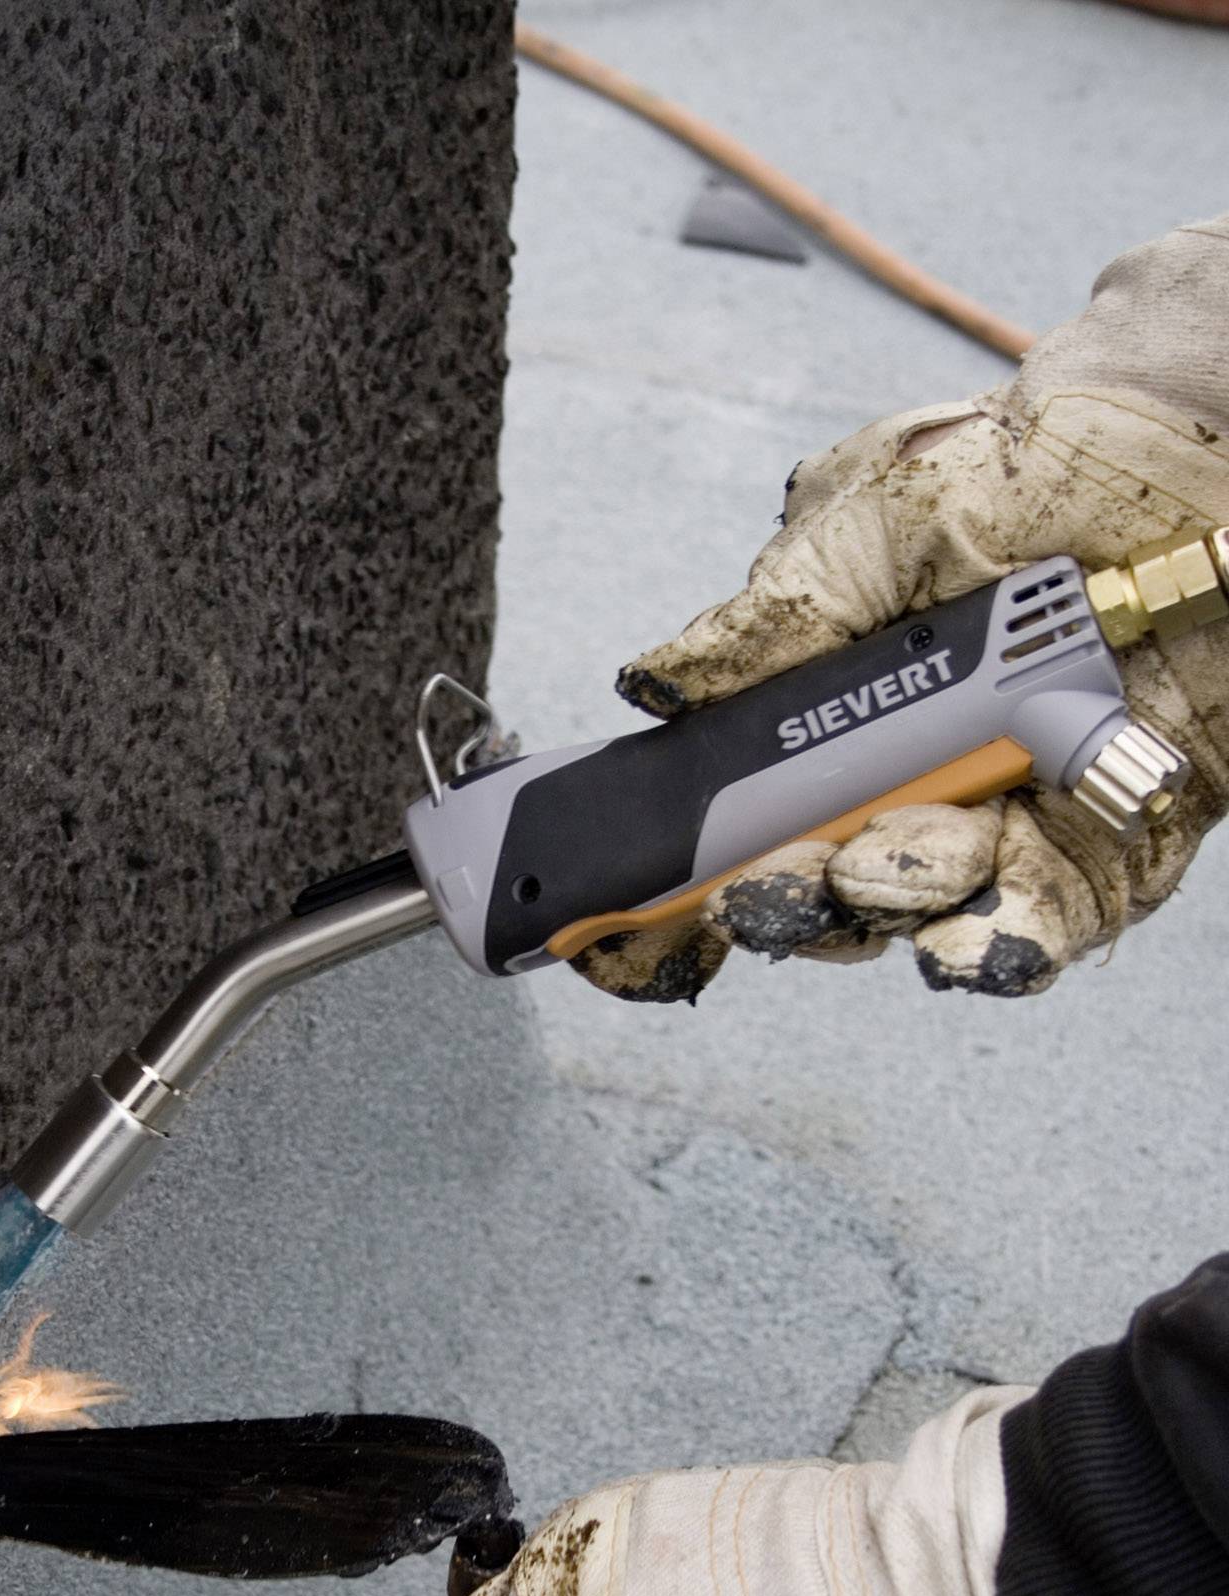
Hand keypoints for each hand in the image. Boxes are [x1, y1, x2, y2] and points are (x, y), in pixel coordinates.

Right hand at [580, 218, 1228, 1003]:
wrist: (1214, 455)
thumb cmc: (1058, 452)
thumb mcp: (877, 512)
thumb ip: (776, 614)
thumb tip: (656, 683)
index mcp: (845, 706)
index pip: (744, 814)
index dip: (678, 875)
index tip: (619, 923)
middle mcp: (919, 772)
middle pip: (819, 886)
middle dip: (782, 898)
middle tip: (760, 886)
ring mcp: (1011, 818)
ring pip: (919, 917)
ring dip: (883, 910)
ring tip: (881, 869)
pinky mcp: (1110, 851)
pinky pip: (1041, 931)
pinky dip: (996, 951)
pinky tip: (966, 944)